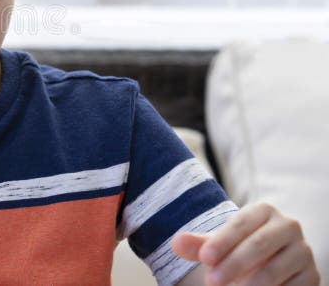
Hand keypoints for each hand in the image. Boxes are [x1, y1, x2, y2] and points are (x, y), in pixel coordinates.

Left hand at [171, 201, 319, 284]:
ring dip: (249, 285)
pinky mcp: (312, 276)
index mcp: (264, 211)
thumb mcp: (218, 245)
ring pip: (275, 270)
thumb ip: (198, 244)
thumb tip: (176, 243)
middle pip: (258, 245)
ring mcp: (303, 251)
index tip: (204, 259)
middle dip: (233, 265)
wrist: (270, 263)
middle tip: (211, 281)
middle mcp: (288, 226)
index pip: (241, 224)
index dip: (222, 242)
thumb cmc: (238, 249)